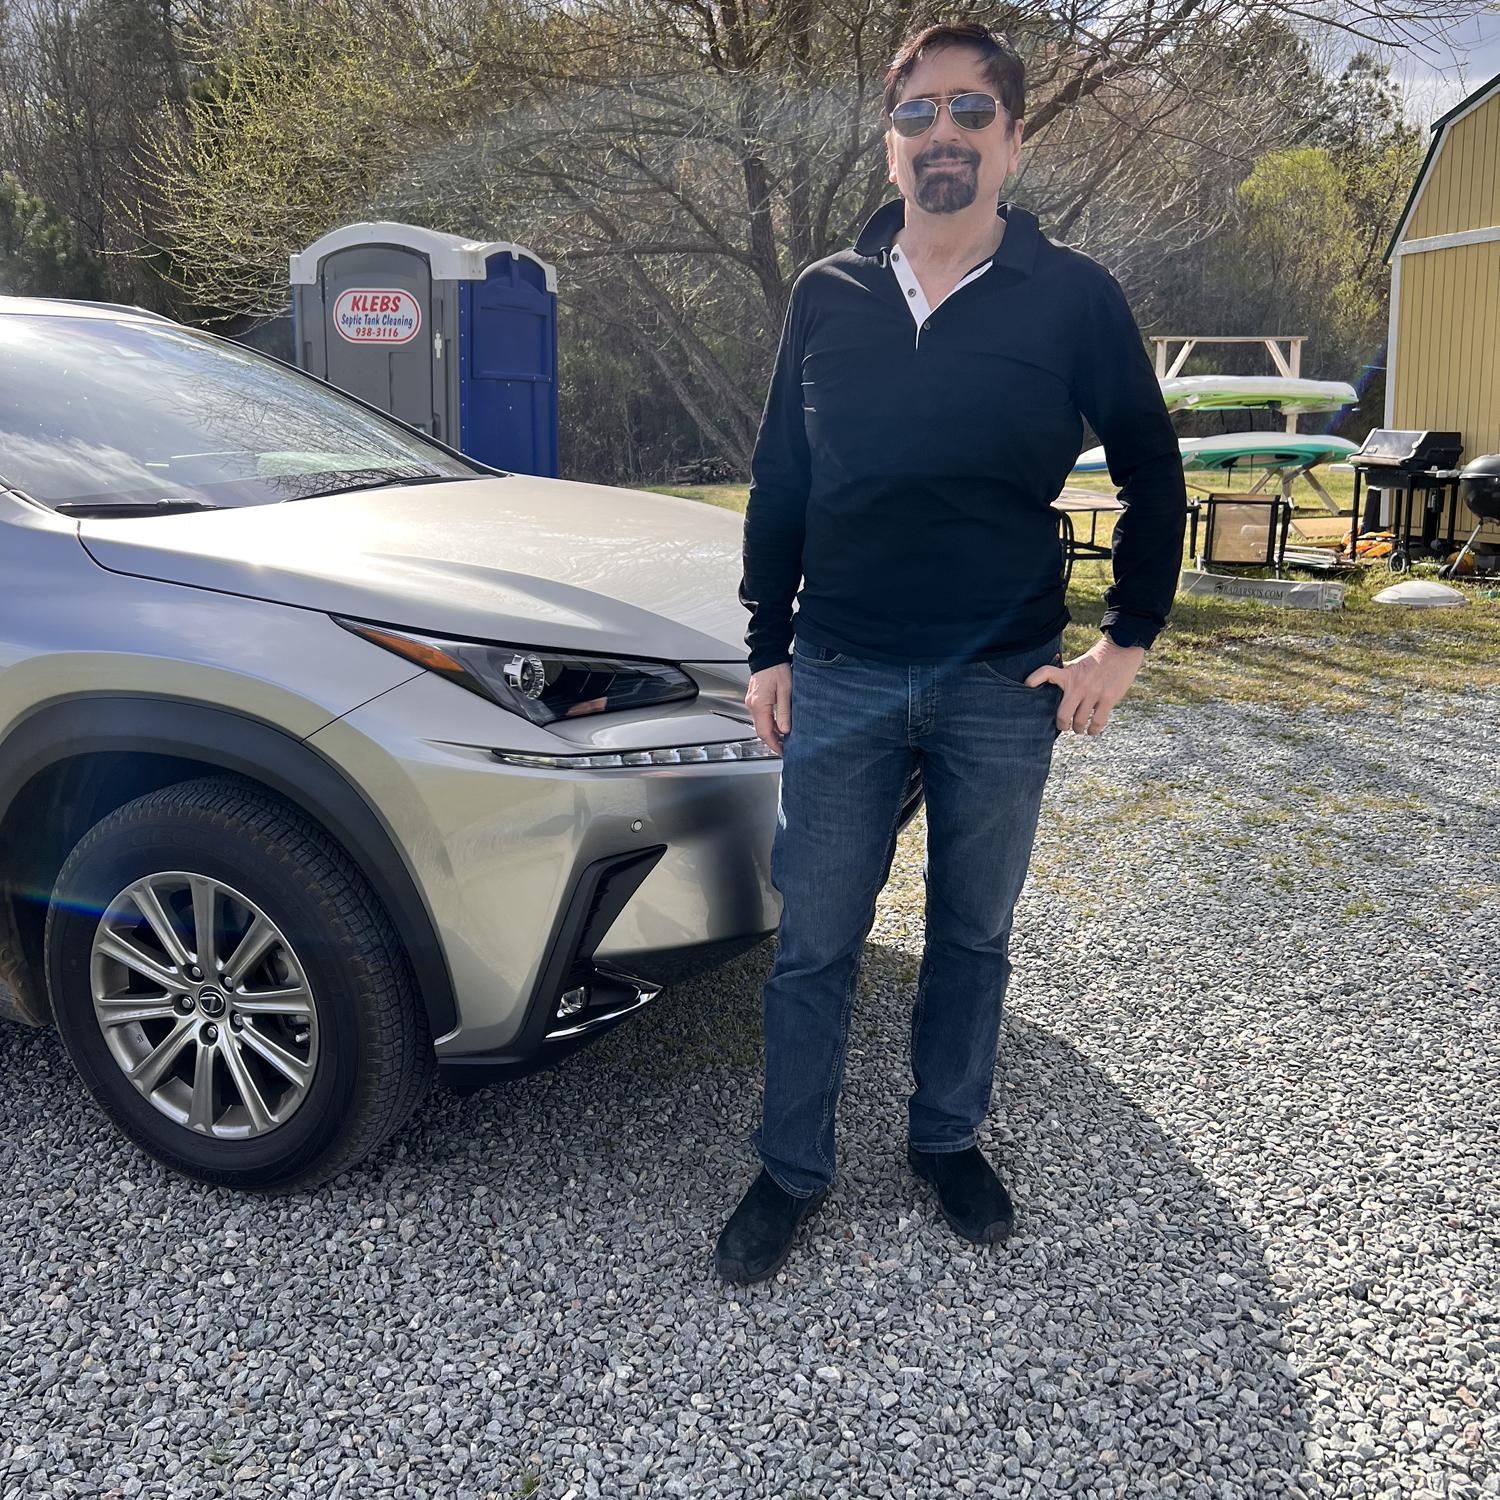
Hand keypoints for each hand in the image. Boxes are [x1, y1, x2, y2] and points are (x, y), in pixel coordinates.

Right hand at [746, 661, 792, 752]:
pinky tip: (780, 724)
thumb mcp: (786, 691)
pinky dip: (770, 723)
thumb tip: (785, 730)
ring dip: (772, 732)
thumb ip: (784, 712)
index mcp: (759, 705)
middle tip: (785, 747)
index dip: (774, 744)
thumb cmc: (777, 669)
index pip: (764, 732)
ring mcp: (752, 702)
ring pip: (761, 724)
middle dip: (773, 741)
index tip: (782, 751)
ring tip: (785, 737)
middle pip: (761, 730)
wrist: (768, 655)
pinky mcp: (754, 699)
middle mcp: (752, 705)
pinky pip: (761, 716)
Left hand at [1025, 635, 1145, 735]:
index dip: (1036, 677)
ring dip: (1078, 728)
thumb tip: (1047, 682)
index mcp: (1069, 674)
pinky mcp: (1108, 698)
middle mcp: (1079, 685)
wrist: (1121, 650)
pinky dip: (1093, 730)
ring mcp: (1093, 693)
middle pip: (1063, 714)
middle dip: (1061, 724)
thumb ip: (1064, 674)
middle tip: (1063, 726)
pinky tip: (1091, 730)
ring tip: (1079, 728)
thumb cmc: (1096, 660)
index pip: (1047, 672)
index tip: (1027, 684)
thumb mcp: (1076, 664)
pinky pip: (1097, 722)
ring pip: (1080, 721)